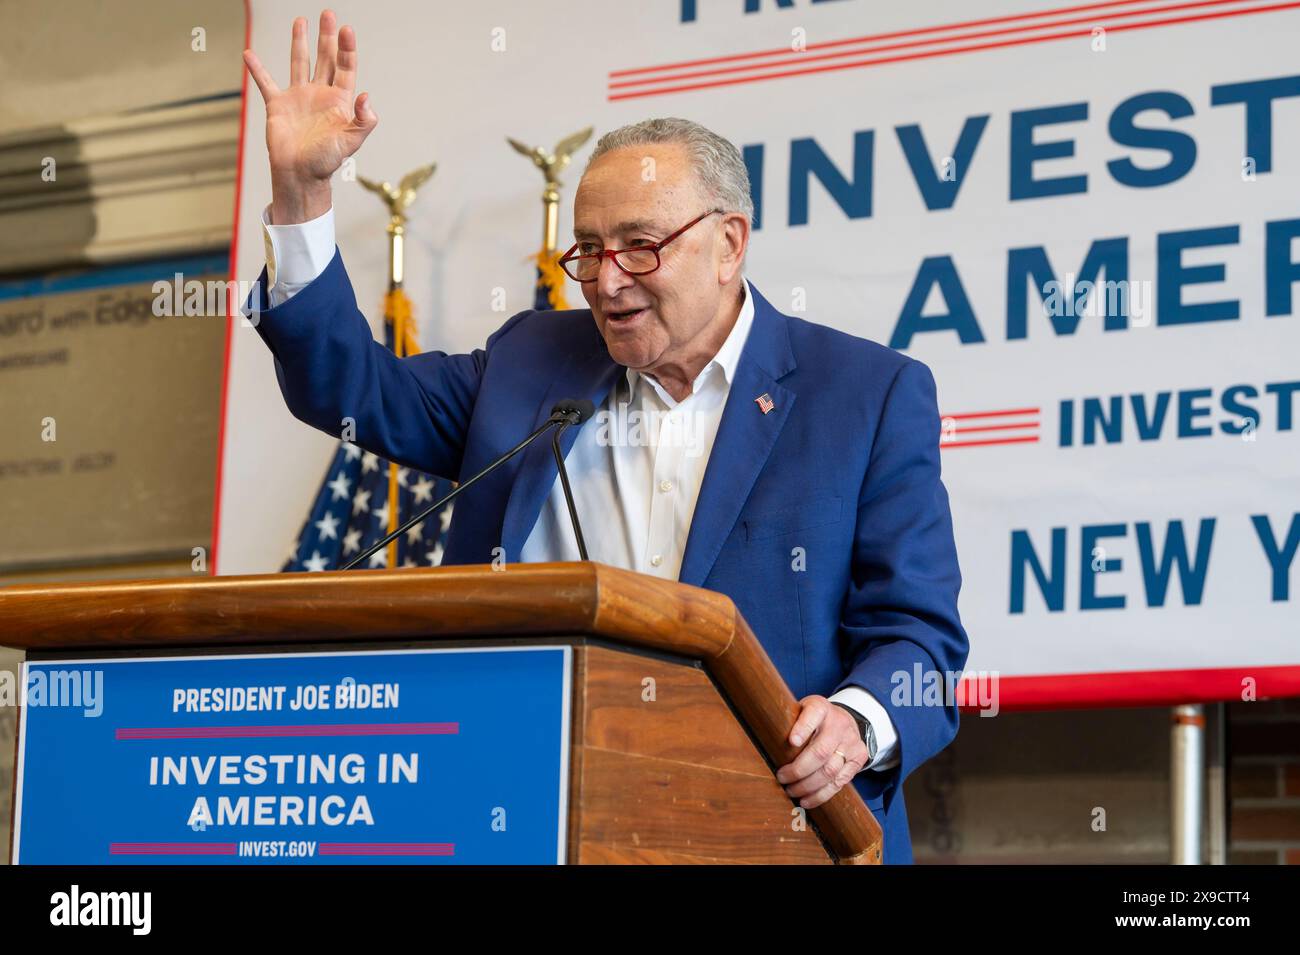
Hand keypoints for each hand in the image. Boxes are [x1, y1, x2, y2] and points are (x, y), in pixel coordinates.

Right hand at [242, 10, 378, 222]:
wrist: (300, 175)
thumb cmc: (326, 162)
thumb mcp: (351, 142)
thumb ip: (363, 121)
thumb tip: (368, 97)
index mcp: (340, 101)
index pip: (346, 68)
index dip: (347, 48)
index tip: (346, 29)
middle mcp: (320, 94)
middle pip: (325, 59)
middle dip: (327, 37)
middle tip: (328, 14)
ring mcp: (298, 97)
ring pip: (299, 63)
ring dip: (299, 42)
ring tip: (301, 21)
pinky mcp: (278, 105)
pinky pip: (265, 83)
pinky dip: (257, 69)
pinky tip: (249, 54)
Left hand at [776, 695, 868, 809]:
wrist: (845, 720)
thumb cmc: (814, 720)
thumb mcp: (800, 711)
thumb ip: (788, 722)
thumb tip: (761, 741)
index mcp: (821, 708)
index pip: (813, 714)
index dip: (803, 728)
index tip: (791, 741)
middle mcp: (839, 724)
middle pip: (820, 752)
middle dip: (798, 770)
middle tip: (781, 778)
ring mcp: (851, 742)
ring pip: (830, 771)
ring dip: (807, 786)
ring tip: (791, 791)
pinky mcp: (858, 759)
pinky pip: (840, 782)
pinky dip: (821, 795)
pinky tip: (806, 800)